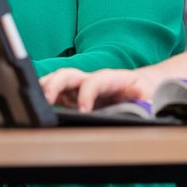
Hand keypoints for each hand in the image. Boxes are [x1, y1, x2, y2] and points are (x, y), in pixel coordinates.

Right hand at [40, 67, 157, 111]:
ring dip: (44, 88)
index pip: (94, 81)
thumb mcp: (150, 98)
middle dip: (54, 86)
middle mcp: (92, 79)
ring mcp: (80, 86)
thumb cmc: (146, 94)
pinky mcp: (74, 96)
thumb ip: (143, 102)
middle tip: (46, 101)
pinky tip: (40, 108)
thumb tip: (137, 103)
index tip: (83, 111)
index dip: (87, 95)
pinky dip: (45, 97)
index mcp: (111, 78)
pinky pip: (55, 92)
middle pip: (67, 74)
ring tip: (35, 102)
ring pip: (57, 80)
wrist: (144, 88)